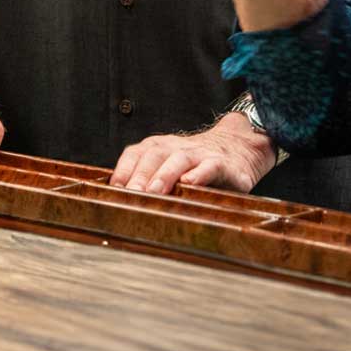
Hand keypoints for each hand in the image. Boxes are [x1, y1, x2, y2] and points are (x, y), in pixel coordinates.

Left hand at [109, 113, 277, 193]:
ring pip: (179, 159)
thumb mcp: (169, 166)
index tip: (113, 190)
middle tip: (130, 195)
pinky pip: (209, 166)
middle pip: (154, 155)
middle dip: (140, 175)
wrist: (238, 147)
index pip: (135, 154)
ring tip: (154, 191)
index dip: (123, 170)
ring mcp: (199, 154)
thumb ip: (147, 179)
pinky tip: (190, 185)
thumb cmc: (195, 165)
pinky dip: (198, 174)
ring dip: (164, 175)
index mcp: (158, 148)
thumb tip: (119, 203)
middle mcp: (176, 147)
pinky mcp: (221, 164)